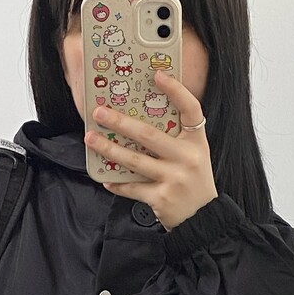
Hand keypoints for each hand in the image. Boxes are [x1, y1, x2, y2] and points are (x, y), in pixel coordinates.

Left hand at [84, 70, 217, 231]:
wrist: (202, 219)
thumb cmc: (192, 181)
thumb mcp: (193, 155)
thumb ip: (175, 138)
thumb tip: (138, 119)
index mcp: (196, 142)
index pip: (191, 109)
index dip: (176, 90)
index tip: (157, 75)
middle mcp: (187, 158)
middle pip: (150, 135)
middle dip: (120, 122)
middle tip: (99, 112)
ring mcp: (174, 179)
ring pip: (135, 161)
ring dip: (109, 149)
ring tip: (91, 139)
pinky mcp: (162, 198)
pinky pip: (133, 187)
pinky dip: (117, 183)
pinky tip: (104, 177)